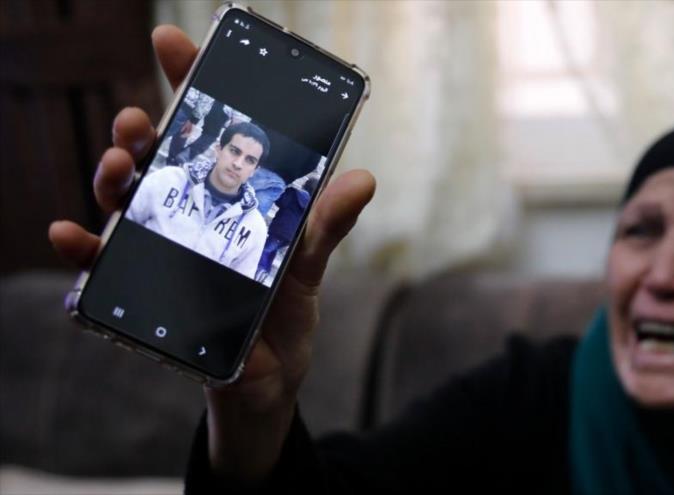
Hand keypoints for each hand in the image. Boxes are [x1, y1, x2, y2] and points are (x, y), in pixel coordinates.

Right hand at [48, 25, 375, 481]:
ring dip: (113, 177)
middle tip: (142, 121)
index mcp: (232, 194)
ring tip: (119, 167)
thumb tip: (362, 180)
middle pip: (158, 158)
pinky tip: (73, 235)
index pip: (208, 130)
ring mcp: (164, 247)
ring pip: (126, 200)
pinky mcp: (144, 289)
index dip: (189, 84)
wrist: (268, 378)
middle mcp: (191, 211)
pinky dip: (82, 248)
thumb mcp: (309, 264)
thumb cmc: (285, 313)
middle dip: (143, 131)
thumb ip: (327, 224)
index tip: (171, 45)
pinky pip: (103, 264)